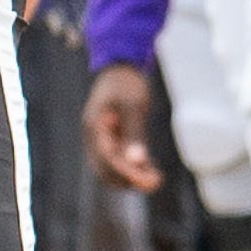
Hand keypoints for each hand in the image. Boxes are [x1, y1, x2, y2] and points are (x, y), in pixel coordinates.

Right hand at [84, 63, 161, 194]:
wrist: (120, 68)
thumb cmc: (126, 83)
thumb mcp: (133, 105)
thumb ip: (133, 132)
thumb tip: (136, 160)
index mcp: (95, 128)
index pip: (107, 159)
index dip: (127, 173)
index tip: (150, 182)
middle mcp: (94, 137)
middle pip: (106, 168)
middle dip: (130, 179)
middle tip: (156, 183)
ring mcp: (101, 138)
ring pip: (112, 167)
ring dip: (132, 176)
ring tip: (156, 179)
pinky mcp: (112, 138)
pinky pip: (118, 159)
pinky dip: (133, 167)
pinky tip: (151, 170)